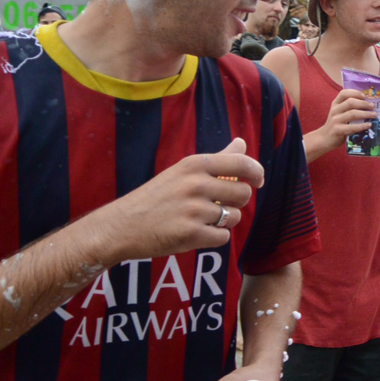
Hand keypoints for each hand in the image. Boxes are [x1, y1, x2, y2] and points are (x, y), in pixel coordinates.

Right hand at [89, 138, 263, 264]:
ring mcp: (193, 210)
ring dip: (224, 221)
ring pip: (234, 217)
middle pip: (244, 193)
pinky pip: (223, 237)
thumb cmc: (157, 196)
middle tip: (220, 204)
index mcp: (195, 165)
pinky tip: (197, 233)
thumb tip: (242, 143)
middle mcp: (195, 184)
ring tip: (202, 219)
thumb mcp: (183, 171)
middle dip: (237, 202)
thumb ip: (217, 158)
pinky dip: (215, 238)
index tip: (258, 180)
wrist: (121, 225)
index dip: (257, 172)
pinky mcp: (190, 234)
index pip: (241, 163)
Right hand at [317, 89, 375, 151]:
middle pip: (350, 102)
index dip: (355, 93)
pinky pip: (351, 127)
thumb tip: (368, 104)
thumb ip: (349, 108)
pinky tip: (369, 125)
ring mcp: (335, 120)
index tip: (364, 96)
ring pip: (352, 114)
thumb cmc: (336, 124)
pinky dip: (362, 126)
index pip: (344, 93)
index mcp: (335, 104)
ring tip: (374, 115)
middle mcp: (335, 110)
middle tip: (372, 106)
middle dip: (363, 103)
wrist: (324, 138)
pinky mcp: (337, 130)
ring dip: (365, 114)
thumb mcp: (339, 113)